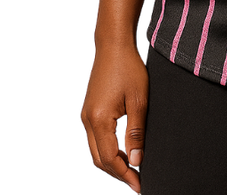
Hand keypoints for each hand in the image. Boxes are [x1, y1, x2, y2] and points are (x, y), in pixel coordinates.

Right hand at [81, 43, 148, 192]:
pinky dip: (108, 150)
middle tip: (137, 181)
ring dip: (113, 163)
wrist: (113, 45)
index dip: (125, 175)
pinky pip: (96, 139)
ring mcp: (86, 115)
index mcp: (98, 119)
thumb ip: (137, 132)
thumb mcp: (139, 101)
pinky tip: (123, 151)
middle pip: (100, 159)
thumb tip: (136, 161)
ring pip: (96, 150)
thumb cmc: (128, 68)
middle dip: (118, 173)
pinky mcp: (89, 110)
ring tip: (133, 169)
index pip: (110, 159)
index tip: (140, 184)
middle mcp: (87, 120)